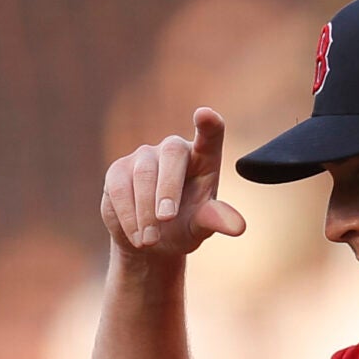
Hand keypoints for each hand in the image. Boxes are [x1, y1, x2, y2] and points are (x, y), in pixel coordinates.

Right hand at [101, 106, 248, 259]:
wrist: (149, 242)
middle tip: (166, 219)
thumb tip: (238, 227)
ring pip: (143, 173)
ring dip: (146, 210)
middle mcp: (174, 149)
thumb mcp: (202, 226)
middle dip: (168, 188)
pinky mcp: (119, 170)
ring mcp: (144, 156)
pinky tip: (137, 237)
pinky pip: (120, 188)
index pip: (210, 135)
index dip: (208, 124)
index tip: (205, 115)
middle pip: (172, 154)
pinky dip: (128, 216)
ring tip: (150, 241)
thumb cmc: (184, 227)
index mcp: (204, 158)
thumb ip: (216, 220)